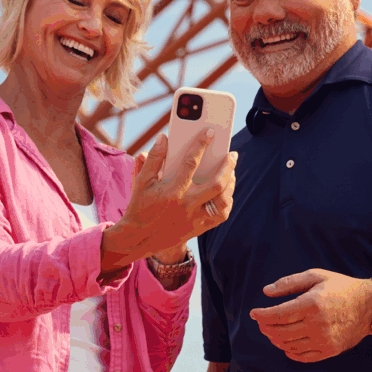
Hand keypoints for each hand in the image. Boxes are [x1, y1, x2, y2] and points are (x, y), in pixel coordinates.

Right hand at [102, 131, 236, 269]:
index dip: (201, 145)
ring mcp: (195, 218)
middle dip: (228, 166)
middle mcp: (186, 205)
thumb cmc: (140, 207)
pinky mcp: (199, 228)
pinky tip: (226, 190)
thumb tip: (164, 138)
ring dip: (230, 184)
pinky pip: (221, 215)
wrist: (139, 239)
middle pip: (216, 184)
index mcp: (172, 192)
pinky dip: (227, 201)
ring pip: (222, 201)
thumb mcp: (142, 181)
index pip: (190, 163)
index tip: (209, 132)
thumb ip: (153, 159)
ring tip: (231, 172)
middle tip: (232, 154)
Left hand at [250, 269, 371, 361]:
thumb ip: (289, 283)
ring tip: (272, 331)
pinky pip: (303, 356)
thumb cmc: (340, 287)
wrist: (370, 305)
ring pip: (289, 345)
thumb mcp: (315, 276)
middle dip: (266, 327)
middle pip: (280, 332)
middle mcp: (317, 324)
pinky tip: (285, 345)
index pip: (278, 315)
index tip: (254, 313)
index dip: (262, 315)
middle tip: (262, 322)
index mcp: (312, 304)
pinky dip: (290, 352)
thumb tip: (266, 292)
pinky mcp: (331, 350)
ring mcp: (324, 339)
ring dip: (276, 339)